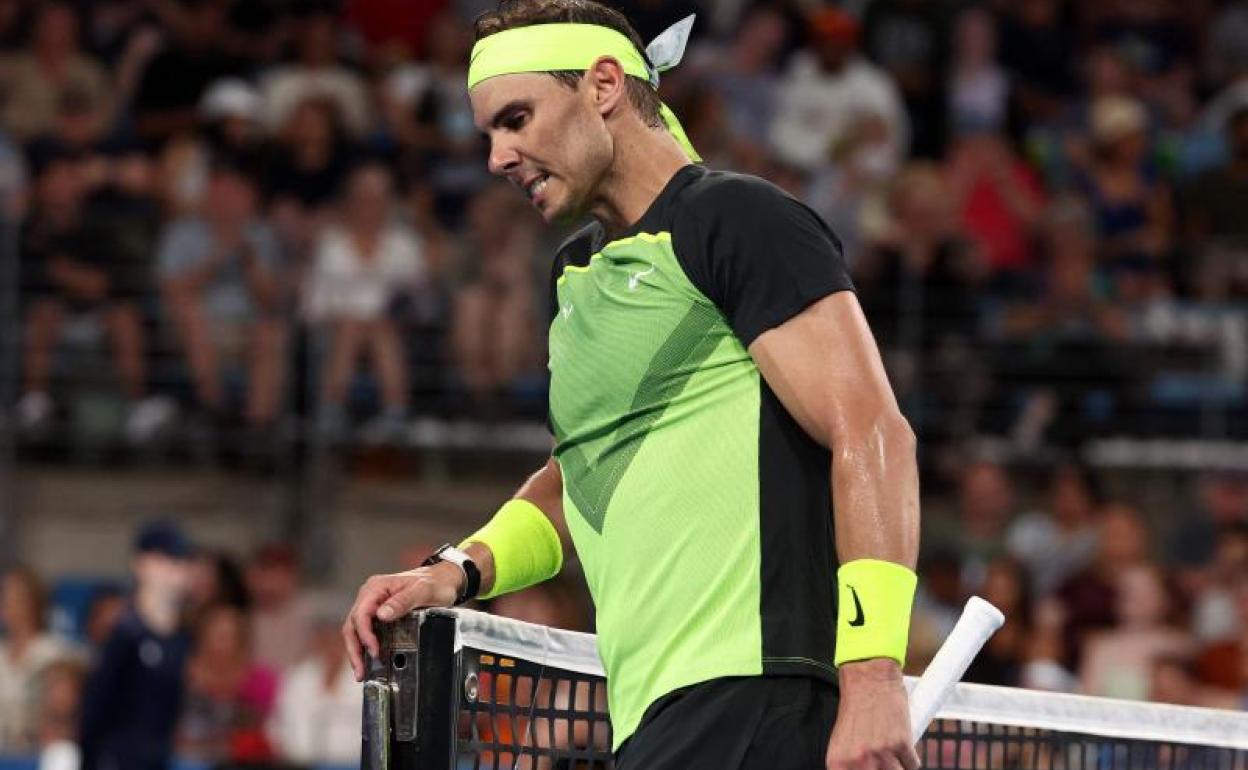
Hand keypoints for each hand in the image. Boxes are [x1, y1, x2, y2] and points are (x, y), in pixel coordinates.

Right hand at [342, 562, 464, 680]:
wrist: (444, 579)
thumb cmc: (434, 582)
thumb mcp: (422, 591)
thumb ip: (402, 601)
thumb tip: (382, 615)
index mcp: (376, 587)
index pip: (361, 614)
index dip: (364, 635)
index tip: (374, 650)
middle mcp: (371, 595)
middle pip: (353, 624)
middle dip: (355, 649)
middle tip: (360, 671)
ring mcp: (374, 604)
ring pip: (356, 629)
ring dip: (357, 650)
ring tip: (361, 671)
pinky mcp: (379, 613)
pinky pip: (366, 630)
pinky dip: (365, 646)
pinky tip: (368, 659)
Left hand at [826, 659, 919, 769]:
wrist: (869, 679)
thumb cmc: (856, 706)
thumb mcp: (842, 741)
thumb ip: (849, 764)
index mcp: (838, 762)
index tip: (872, 768)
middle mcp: (858, 761)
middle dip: (883, 769)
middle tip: (883, 760)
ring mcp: (880, 754)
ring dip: (897, 765)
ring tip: (892, 752)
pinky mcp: (901, 744)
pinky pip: (912, 765)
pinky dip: (910, 758)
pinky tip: (902, 744)